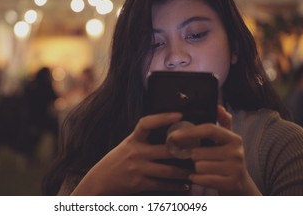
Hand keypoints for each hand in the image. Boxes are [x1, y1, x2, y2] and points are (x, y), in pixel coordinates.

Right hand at [71, 112, 191, 194]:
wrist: (101, 179)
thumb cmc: (118, 159)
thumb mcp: (128, 144)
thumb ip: (145, 138)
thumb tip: (168, 132)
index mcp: (133, 139)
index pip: (147, 123)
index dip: (163, 118)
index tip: (179, 115)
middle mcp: (136, 152)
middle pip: (166, 150)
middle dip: (185, 151)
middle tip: (201, 150)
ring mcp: (137, 168)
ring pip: (168, 170)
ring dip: (185, 172)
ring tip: (197, 170)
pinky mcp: (139, 183)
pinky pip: (162, 185)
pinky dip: (176, 186)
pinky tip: (186, 186)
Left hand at [167, 105, 260, 194]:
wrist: (240, 185)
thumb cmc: (227, 160)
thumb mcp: (226, 141)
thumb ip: (222, 122)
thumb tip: (219, 107)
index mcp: (233, 138)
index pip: (209, 129)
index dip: (189, 131)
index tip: (174, 135)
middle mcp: (236, 152)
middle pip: (199, 152)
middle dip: (193, 156)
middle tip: (197, 158)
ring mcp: (235, 169)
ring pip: (199, 166)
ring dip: (195, 169)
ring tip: (203, 168)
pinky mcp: (230, 183)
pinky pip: (203, 179)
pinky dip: (197, 179)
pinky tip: (201, 177)